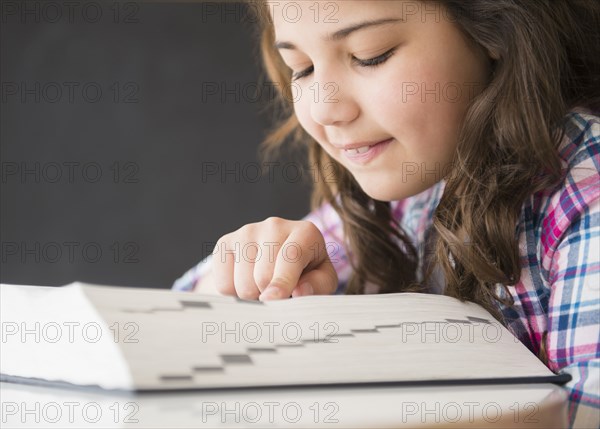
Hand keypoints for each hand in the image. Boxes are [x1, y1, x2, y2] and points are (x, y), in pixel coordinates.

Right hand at [194, 217, 337, 300]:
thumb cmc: (306, 272)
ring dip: (253, 296)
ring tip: (264, 288)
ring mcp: (247, 231)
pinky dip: (234, 293)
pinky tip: (247, 283)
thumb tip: (299, 291)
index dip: (282, 281)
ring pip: (242, 283)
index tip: (273, 299)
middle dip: (270, 295)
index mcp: (305, 232)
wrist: (279, 260)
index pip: (290, 256)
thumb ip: (317, 286)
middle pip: (263, 275)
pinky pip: (223, 283)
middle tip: (279, 295)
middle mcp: (275, 225)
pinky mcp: (225, 243)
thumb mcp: (322, 280)